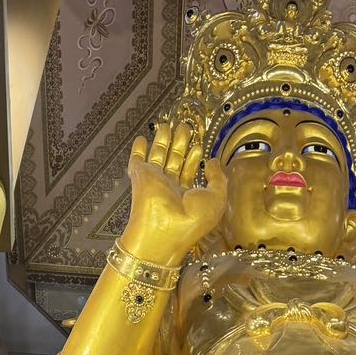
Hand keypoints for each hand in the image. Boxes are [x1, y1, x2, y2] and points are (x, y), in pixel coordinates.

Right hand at [121, 120, 227, 265]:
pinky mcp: (141, 176)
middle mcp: (171, 187)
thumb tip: (213, 161)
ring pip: (159, 155)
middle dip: (180, 143)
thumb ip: (218, 178)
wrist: (164, 229)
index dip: (195, 158)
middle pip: (175, 160)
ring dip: (163, 140)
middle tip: (185, 127)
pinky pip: (137, 160)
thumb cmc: (192, 220)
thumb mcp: (217, 199)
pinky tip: (141, 138)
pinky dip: (138, 149)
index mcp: (187, 195)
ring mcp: (155, 181)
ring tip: (168, 125)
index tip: (199, 146)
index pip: (190, 171)